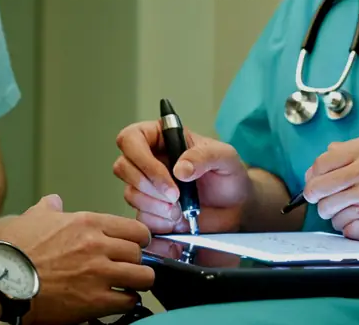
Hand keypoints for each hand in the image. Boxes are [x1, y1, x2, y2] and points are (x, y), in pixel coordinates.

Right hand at [0, 195, 154, 324]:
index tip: (137, 245)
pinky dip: (126, 301)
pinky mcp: (95, 301)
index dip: (139, 239)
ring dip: (137, 281)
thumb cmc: (14, 250)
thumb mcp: (33, 218)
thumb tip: (54, 202)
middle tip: (129, 267)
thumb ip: (50, 208)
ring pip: (143, 276)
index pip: (135, 228)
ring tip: (129, 284)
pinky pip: (128, 301)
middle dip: (136, 261)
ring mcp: (99, 274)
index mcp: (88, 223)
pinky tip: (117, 300)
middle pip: (140, 253)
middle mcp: (98, 246)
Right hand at [113, 121, 251, 233]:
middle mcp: (149, 159)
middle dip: (149, 185)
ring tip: (181, 209)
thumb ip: (205, 156)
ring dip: (155, 205)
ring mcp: (147, 186)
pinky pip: (140, 216)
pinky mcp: (149, 210)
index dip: (141, 157)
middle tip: (177, 196)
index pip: (131, 138)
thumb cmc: (229, 176)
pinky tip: (177, 219)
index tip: (169, 175)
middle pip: (123, 166)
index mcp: (162, 137)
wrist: (236, 208)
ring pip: (130, 193)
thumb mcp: (225, 157)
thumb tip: (180, 168)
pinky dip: (158, 221)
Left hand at [303, 136, 358, 251]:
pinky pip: (343, 229)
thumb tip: (328, 153)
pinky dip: (350, 229)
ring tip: (355, 210)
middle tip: (325, 200)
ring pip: (327, 210)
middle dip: (317, 196)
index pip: (321, 162)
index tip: (316, 181)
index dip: (315, 174)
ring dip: (335, 213)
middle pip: (317, 188)